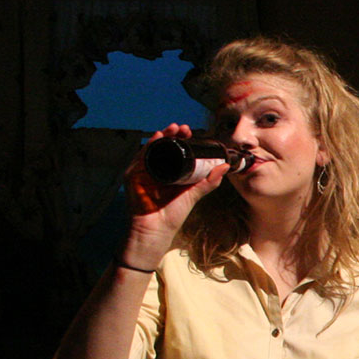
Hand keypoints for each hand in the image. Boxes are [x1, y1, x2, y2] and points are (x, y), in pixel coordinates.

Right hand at [123, 125, 230, 259]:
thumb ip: (209, 181)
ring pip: (153, 148)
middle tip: (183, 129)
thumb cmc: (172, 214)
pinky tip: (157, 138)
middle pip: (163, 146)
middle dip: (172, 134)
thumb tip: (224, 166)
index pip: (175, 151)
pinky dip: (149, 146)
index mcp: (170, 172)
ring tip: (173, 129)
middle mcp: (156, 169)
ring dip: (162, 136)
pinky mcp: (133, 175)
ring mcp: (144, 171)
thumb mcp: (194, 194)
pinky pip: (141, 157)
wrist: (157, 230)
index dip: (182, 140)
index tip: (190, 133)